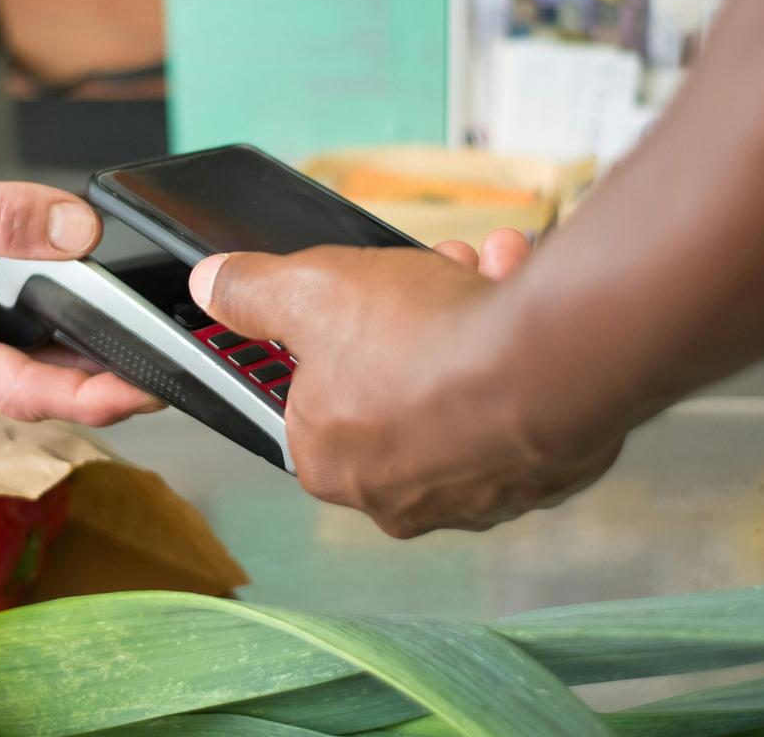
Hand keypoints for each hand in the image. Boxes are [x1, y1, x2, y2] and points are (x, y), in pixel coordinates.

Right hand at [0, 19, 159, 424]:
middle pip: (41, 386)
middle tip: (176, 368)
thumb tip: (73, 234)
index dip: (88, 399)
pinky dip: (86, 314)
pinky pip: (47, 315)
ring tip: (164, 347)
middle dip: (107, 385)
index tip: (146, 389)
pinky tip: (123, 306)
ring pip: (48, 357)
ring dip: (102, 356)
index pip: (19, 392)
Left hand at [190, 230, 625, 537]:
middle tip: (429, 270)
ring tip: (482, 268)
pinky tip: (519, 296)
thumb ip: (253, 292)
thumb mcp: (311, 290)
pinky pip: (515, 401)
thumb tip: (213, 285)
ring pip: (459, 388)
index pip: (310, 399)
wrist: (550, 365)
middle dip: (410, 315)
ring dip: (466, 316)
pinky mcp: (535, 475)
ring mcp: (472, 491)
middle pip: (391, 384)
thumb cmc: (424, 342)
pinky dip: (515, 349)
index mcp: (329, 462)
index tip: (353, 299)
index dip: (332, 335)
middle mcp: (397, 494)